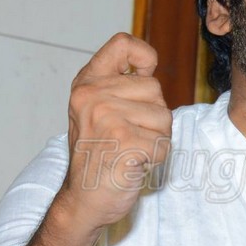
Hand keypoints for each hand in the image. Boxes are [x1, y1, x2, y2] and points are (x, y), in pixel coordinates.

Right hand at [56, 33, 171, 238]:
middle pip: (154, 87)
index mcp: (86, 83)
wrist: (82, 201)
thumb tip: (149, 62)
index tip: (142, 76)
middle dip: (153, 115)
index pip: (122, 43)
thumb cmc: (97, 156)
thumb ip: (117, 85)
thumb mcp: (97, 110)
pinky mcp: (125, 142)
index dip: (144, 57)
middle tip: (128, 136)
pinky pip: (163, 143)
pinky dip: (156, 158)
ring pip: (163, 116)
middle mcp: (93, 96)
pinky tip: (133, 164)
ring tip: (130, 150)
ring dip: (156, 138)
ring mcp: (107, 118)